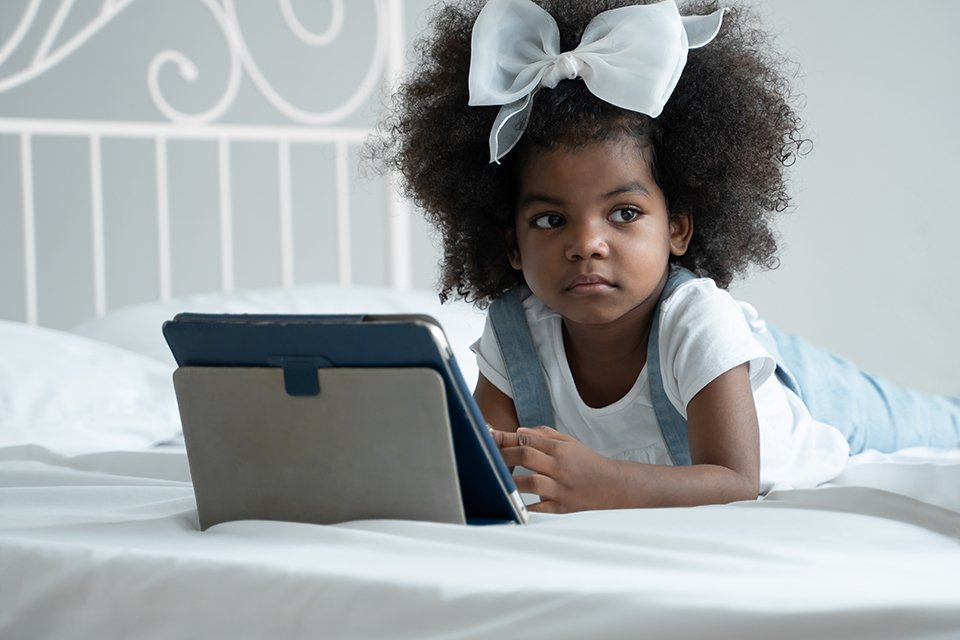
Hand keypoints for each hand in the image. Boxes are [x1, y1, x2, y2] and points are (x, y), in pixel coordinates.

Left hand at [491, 426, 620, 512]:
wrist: (612, 486)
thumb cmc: (587, 463)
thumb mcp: (569, 443)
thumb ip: (544, 435)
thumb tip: (519, 431)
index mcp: (560, 450)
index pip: (528, 439)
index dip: (506, 437)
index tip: (489, 435)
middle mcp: (559, 467)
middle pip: (526, 456)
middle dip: (503, 454)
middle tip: (486, 453)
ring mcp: (560, 488)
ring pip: (531, 482)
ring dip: (510, 479)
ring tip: (495, 477)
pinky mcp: (561, 507)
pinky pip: (540, 508)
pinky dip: (525, 506)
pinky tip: (511, 502)